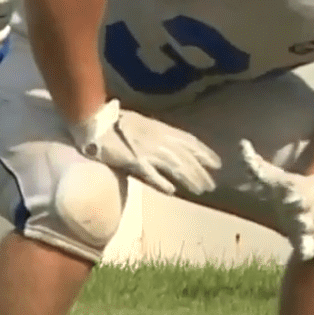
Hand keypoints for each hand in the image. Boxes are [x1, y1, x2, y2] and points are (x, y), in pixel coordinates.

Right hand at [69, 99, 220, 196]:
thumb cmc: (118, 123)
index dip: (205, 153)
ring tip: (201, 190)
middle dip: (201, 171)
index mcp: (161, 129)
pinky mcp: (133, 161)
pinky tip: (172, 192)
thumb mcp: (144, 124)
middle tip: (212, 184)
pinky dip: (162, 183)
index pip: (190, 141)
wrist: (96, 123)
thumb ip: (159, 135)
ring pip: (174, 166)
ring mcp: (147, 150)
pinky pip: (151, 174)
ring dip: (189, 179)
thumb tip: (174, 145)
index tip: (217, 163)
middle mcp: (158, 139)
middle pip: (186, 157)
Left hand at [229, 141, 313, 260]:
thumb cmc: (288, 187)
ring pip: (307, 224)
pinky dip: (306, 249)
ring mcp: (305, 221)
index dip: (292, 192)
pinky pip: (307, 245)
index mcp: (294, 189)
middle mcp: (302, 205)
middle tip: (294, 203)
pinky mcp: (304, 238)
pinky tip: (305, 254)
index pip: (293, 188)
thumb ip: (254, 164)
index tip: (287, 194)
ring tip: (306, 228)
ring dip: (306, 226)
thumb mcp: (272, 176)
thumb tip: (241, 143)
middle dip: (299, 204)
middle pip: (301, 204)